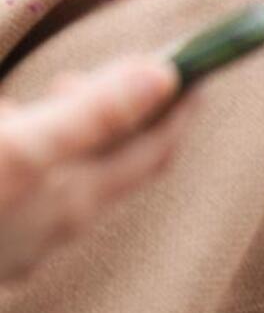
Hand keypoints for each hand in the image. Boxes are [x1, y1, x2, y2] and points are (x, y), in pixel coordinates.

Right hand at [0, 54, 185, 284]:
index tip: (195, 67)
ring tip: (34, 101)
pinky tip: (0, 135)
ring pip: (62, 181)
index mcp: (73, 201)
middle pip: (112, 166)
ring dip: (62, 133)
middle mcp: (53, 230)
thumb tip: (164, 76)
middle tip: (94, 74)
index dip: (179, 107)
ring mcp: (16, 245)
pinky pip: (23, 195)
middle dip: (117, 114)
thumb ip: (93, 113)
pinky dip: (24, 156)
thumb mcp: (19, 146)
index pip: (155, 150)